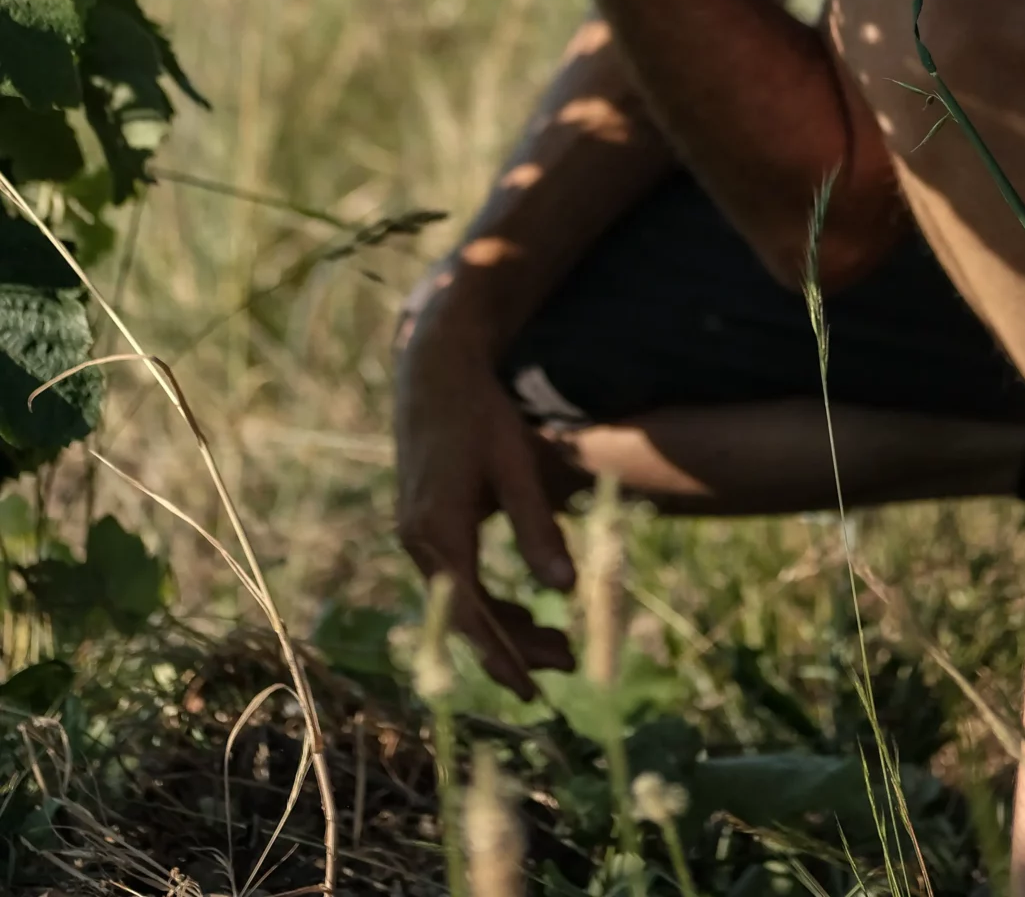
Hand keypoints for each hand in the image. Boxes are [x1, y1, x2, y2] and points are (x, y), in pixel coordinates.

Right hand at [394, 279, 576, 697]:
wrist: (434, 372)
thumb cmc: (480, 414)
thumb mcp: (516, 466)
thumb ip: (538, 528)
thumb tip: (566, 591)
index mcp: (439, 530)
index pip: (472, 615)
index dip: (504, 656)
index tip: (535, 691)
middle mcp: (419, 541)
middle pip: (467, 616)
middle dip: (515, 646)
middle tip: (569, 661)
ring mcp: (417, 536)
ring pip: (461, 603)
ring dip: (504, 627)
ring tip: (557, 643)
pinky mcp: (424, 527)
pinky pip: (455, 582)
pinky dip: (488, 601)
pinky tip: (522, 610)